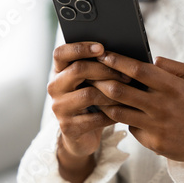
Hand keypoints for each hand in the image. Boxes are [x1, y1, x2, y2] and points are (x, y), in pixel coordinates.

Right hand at [48, 42, 130, 181]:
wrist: (82, 136)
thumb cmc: (91, 101)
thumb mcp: (90, 82)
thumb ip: (96, 67)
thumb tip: (120, 54)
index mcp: (58, 71)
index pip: (60, 53)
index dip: (80, 48)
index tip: (101, 48)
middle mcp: (54, 87)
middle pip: (78, 69)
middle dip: (105, 70)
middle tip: (127, 75)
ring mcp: (59, 107)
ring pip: (88, 94)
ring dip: (112, 94)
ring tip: (128, 95)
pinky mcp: (68, 127)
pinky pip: (94, 118)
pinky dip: (111, 115)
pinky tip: (122, 113)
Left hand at [92, 52, 183, 165]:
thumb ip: (171, 66)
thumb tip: (151, 59)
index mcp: (171, 86)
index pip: (137, 70)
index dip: (117, 61)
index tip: (102, 54)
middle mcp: (162, 105)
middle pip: (120, 90)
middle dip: (100, 80)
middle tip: (88, 73)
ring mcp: (156, 125)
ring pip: (118, 111)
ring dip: (103, 101)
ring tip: (94, 92)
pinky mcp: (152, 141)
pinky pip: (129, 126)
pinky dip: (121, 118)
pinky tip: (112, 111)